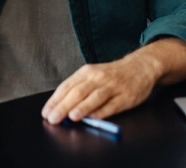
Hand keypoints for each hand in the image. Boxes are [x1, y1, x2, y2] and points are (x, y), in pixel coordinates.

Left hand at [41, 54, 157, 124]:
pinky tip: (94, 117)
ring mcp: (112, 86)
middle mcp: (97, 77)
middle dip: (63, 106)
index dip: (55, 100)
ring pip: (94, 97)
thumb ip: (79, 89)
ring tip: (71, 116)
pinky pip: (113, 105)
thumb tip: (63, 107)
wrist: (139, 66)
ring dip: (82, 107)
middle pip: (77, 92)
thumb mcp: (93, 76)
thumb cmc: (111, 74)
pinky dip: (103, 111)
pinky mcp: (126, 96)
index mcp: (86, 72)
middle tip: (53, 118)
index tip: (46, 112)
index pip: (66, 86)